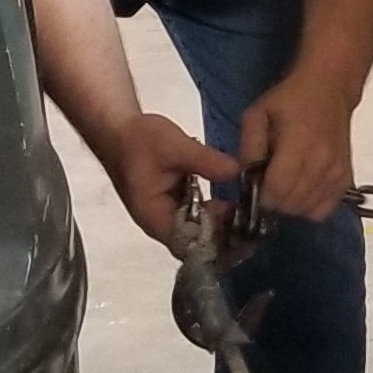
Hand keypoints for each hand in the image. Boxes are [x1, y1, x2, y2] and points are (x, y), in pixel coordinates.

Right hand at [106, 109, 237, 249]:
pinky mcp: (173, 205)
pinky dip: (214, 211)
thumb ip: (205, 160)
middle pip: (196, 241)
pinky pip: (197, 216)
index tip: (243, 225)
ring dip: (222, 223)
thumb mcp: (174, 145)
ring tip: (251, 213)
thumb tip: (238, 171)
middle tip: (254, 219)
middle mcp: (160, 224)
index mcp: (155, 217)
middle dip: (224, 232)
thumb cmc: (138, 139)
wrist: (118, 129)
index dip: (216, 239)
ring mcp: (166, 216)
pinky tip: (236, 202)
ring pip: (198, 230)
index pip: (189, 244)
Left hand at [240, 73, 358, 224]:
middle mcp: (323, 162)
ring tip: (285, 183)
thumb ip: (248, 148)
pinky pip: (323, 211)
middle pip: (291, 205)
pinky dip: (309, 207)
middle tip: (268, 183)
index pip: (278, 190)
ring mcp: (337, 173)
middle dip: (273, 201)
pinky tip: (301, 189)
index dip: (260, 195)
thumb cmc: (290, 100)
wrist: (330, 88)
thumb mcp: (257, 114)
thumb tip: (245, 178)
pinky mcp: (346, 180)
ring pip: (306, 211)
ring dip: (290, 205)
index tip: (255, 186)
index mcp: (300, 143)